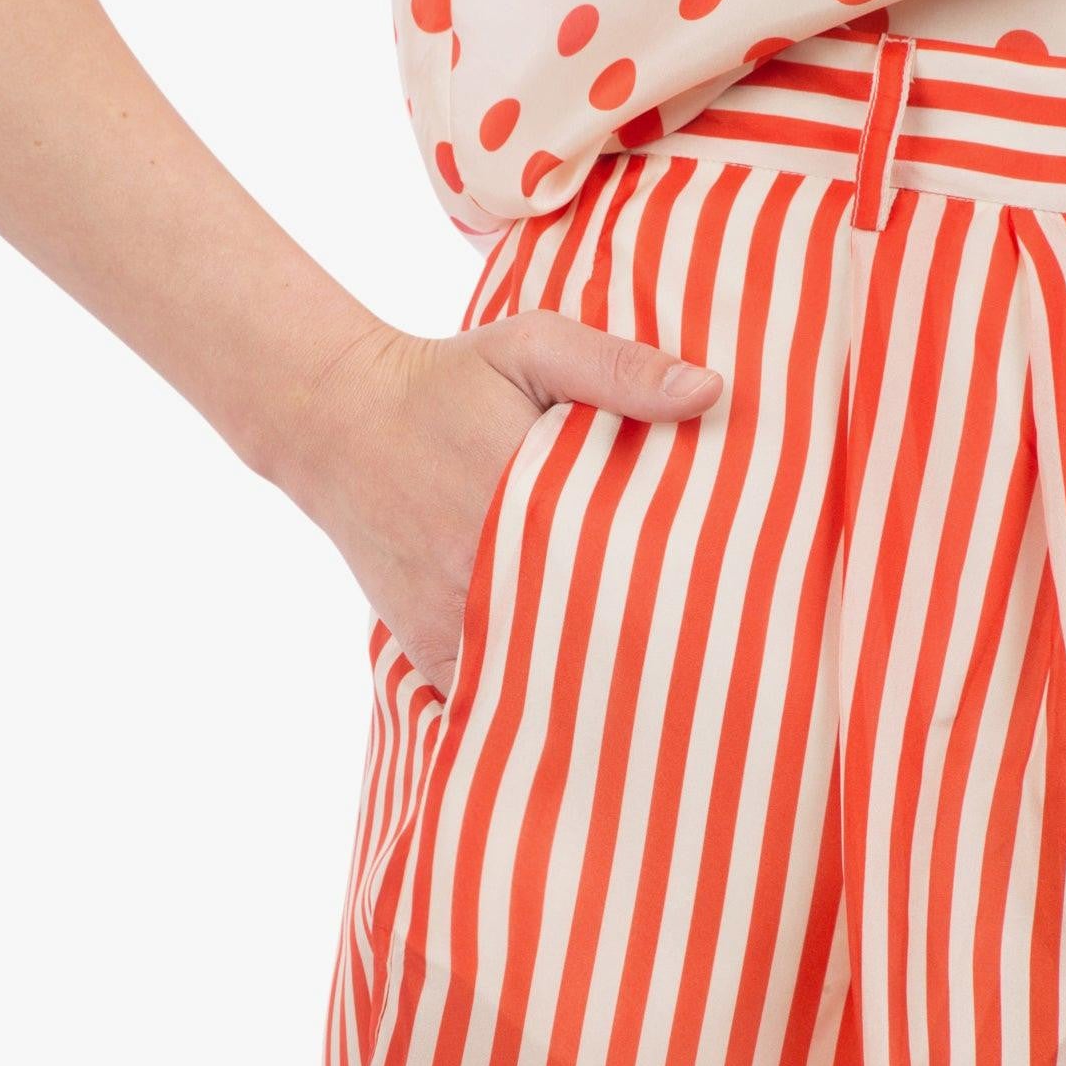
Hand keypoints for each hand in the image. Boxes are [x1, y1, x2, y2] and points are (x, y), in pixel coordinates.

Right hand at [304, 313, 723, 697]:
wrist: (340, 420)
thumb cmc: (448, 380)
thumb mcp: (532, 346)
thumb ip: (617, 366)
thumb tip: (709, 393)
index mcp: (526, 496)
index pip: (623, 565)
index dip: (678, 594)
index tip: (725, 609)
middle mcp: (486, 568)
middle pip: (591, 635)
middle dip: (647, 651)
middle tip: (710, 669)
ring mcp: (453, 616)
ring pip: (539, 682)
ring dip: (592, 691)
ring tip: (658, 706)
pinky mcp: (427, 644)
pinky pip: (484, 702)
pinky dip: (526, 711)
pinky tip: (577, 719)